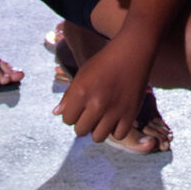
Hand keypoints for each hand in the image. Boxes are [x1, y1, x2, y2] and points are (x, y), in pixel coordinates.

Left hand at [55, 31, 160, 147]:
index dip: (71, 114)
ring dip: (97, 129)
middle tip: (90, 112)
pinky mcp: (131, 114)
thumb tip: (57, 113)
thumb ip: (69, 95)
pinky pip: (118, 136)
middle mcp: (97, 103)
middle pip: (80, 131)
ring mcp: (115, 110)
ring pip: (97, 137)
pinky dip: (115, 130)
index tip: (79, 107)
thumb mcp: (83, 73)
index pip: (67, 119)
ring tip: (102, 118)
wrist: (133, 52)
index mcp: (81, 91)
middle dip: (83, 123)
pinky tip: (115, 120)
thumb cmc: (105, 61)